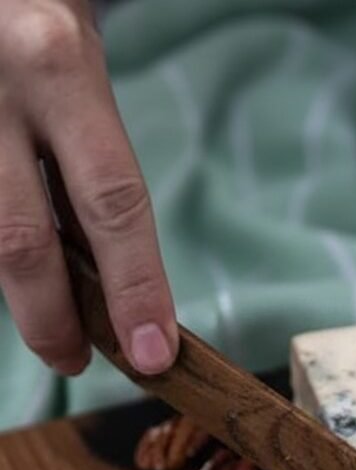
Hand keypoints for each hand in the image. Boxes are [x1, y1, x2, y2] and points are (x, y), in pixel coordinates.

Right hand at [0, 0, 177, 374]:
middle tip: (75, 360)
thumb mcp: (79, 84)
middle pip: (23, 242)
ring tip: (47, 313)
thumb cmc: (38, 40)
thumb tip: (109, 285)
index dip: (137, 287)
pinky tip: (20, 274)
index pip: (113, 201)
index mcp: (60, 69)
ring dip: (20, 294)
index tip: (153, 355)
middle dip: (53, 322)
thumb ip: (87, 173)